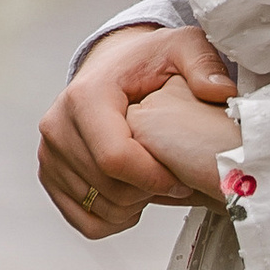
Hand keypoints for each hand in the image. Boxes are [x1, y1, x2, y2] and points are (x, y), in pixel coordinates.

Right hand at [37, 24, 233, 236]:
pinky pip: (84, 220)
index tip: (182, 178)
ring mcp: (49, 153)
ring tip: (154, 182)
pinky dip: (114, 219)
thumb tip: (220, 91)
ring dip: (134, 206)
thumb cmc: (147, 62)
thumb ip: (204, 65)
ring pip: (98, 208)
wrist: (113, 68)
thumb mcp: (182, 49)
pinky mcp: (49, 174)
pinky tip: (135, 196)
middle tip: (172, 179)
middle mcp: (57, 126)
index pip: (115, 159)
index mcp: (85, 98)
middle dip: (149, 192)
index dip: (155, 178)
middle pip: (109, 188)